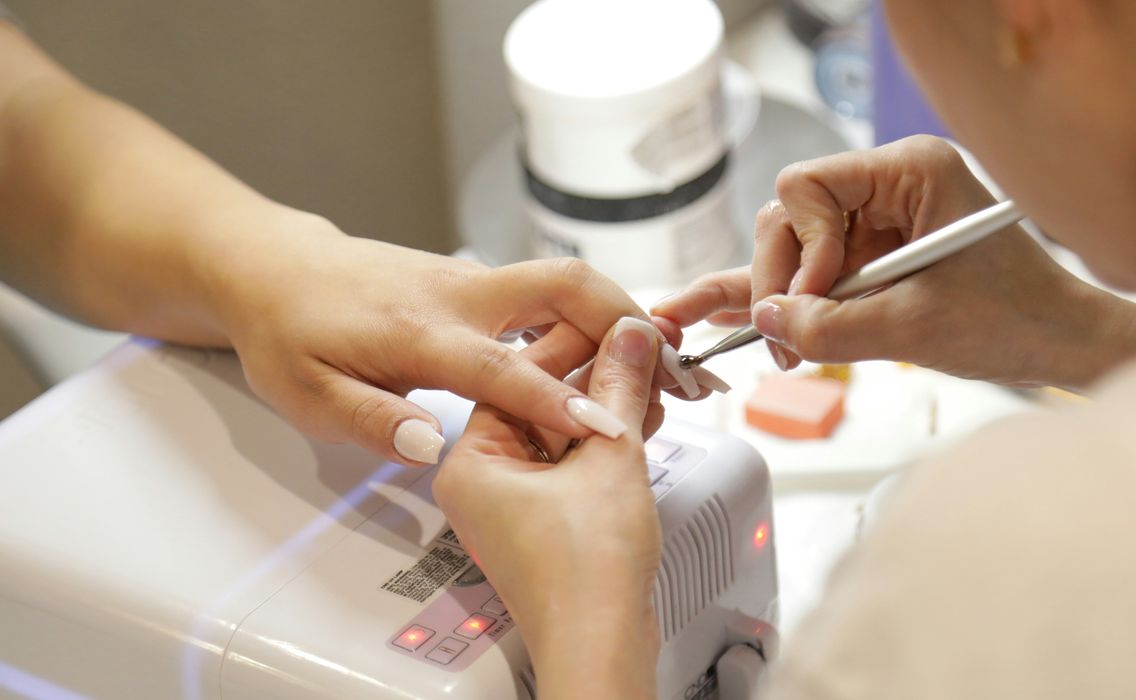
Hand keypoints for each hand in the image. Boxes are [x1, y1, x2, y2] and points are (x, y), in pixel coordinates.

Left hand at [215, 220, 669, 465]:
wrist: (275, 268)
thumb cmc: (290, 332)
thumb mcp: (308, 394)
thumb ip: (371, 420)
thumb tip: (432, 444)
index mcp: (420, 331)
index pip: (504, 368)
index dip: (559, 401)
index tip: (611, 428)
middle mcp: (458, 295)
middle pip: (563, 285)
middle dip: (625, 318)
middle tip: (672, 365)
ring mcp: (472, 281)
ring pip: (563, 283)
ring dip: (617, 316)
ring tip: (660, 365)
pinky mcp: (477, 283)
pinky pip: (546, 293)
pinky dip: (588, 318)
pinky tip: (607, 354)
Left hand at [434, 317, 662, 699]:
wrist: (601, 646)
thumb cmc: (583, 574)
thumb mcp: (609, 457)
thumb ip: (619, 386)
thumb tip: (630, 337)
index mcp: (471, 461)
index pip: (516, 375)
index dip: (574, 342)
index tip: (613, 323)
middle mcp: (483, 480)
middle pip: (539, 401)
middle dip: (596, 377)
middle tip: (639, 349)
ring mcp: (513, 503)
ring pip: (560, 432)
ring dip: (607, 407)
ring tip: (651, 380)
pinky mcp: (544, 522)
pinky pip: (571, 462)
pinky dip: (605, 441)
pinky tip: (642, 417)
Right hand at [653, 136, 1135, 389]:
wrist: (1063, 345)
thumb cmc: (1016, 321)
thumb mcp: (914, 328)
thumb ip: (831, 326)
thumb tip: (767, 320)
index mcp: (910, 171)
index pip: (807, 186)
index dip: (800, 245)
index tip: (814, 297)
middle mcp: (889, 186)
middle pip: (791, 218)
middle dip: (781, 280)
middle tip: (784, 339)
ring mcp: (879, 222)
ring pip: (795, 250)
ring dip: (782, 299)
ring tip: (776, 348)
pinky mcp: (876, 258)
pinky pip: (815, 274)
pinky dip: (786, 299)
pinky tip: (734, 316)